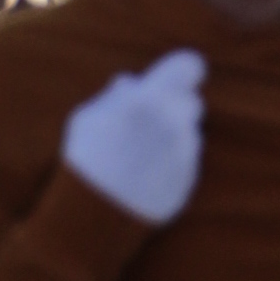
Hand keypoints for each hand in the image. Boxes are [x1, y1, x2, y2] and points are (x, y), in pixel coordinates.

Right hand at [61, 49, 205, 223]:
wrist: (94, 214)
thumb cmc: (86, 158)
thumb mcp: (88, 116)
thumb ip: (116, 96)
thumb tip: (131, 83)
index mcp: (150, 99)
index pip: (190, 65)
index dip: (182, 70)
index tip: (175, 76)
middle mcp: (176, 124)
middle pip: (193, 102)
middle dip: (173, 107)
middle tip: (148, 120)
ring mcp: (186, 155)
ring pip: (189, 135)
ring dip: (171, 138)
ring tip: (139, 154)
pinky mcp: (188, 181)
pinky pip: (185, 163)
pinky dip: (169, 165)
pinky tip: (143, 174)